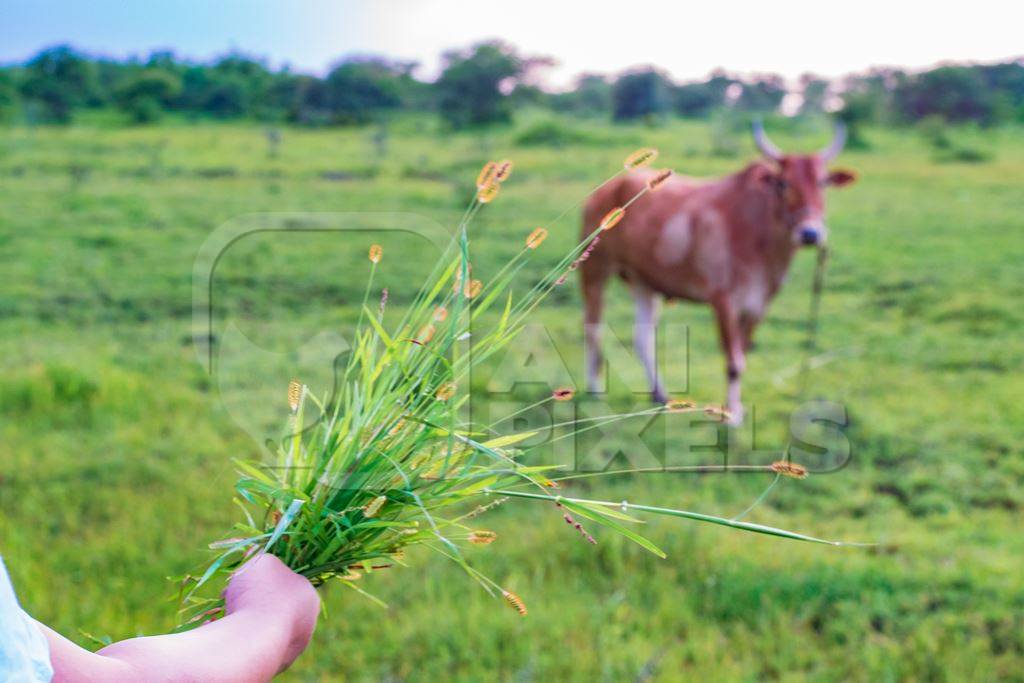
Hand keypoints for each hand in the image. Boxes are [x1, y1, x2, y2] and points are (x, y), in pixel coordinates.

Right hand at [223, 554, 319, 671]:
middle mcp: (305, 626)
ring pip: (261, 627)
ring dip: (242, 618)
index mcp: (309, 598)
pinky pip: (249, 645)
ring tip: (225, 612)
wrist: (251, 641)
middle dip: (252, 600)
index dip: (263, 578)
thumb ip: (263, 559)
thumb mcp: (261, 562)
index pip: (287, 584)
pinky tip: (221, 630)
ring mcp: (289, 648)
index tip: (245, 579)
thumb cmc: (260, 594)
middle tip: (230, 595)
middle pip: (274, 607)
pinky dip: (234, 637)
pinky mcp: (271, 665)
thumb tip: (257, 559)